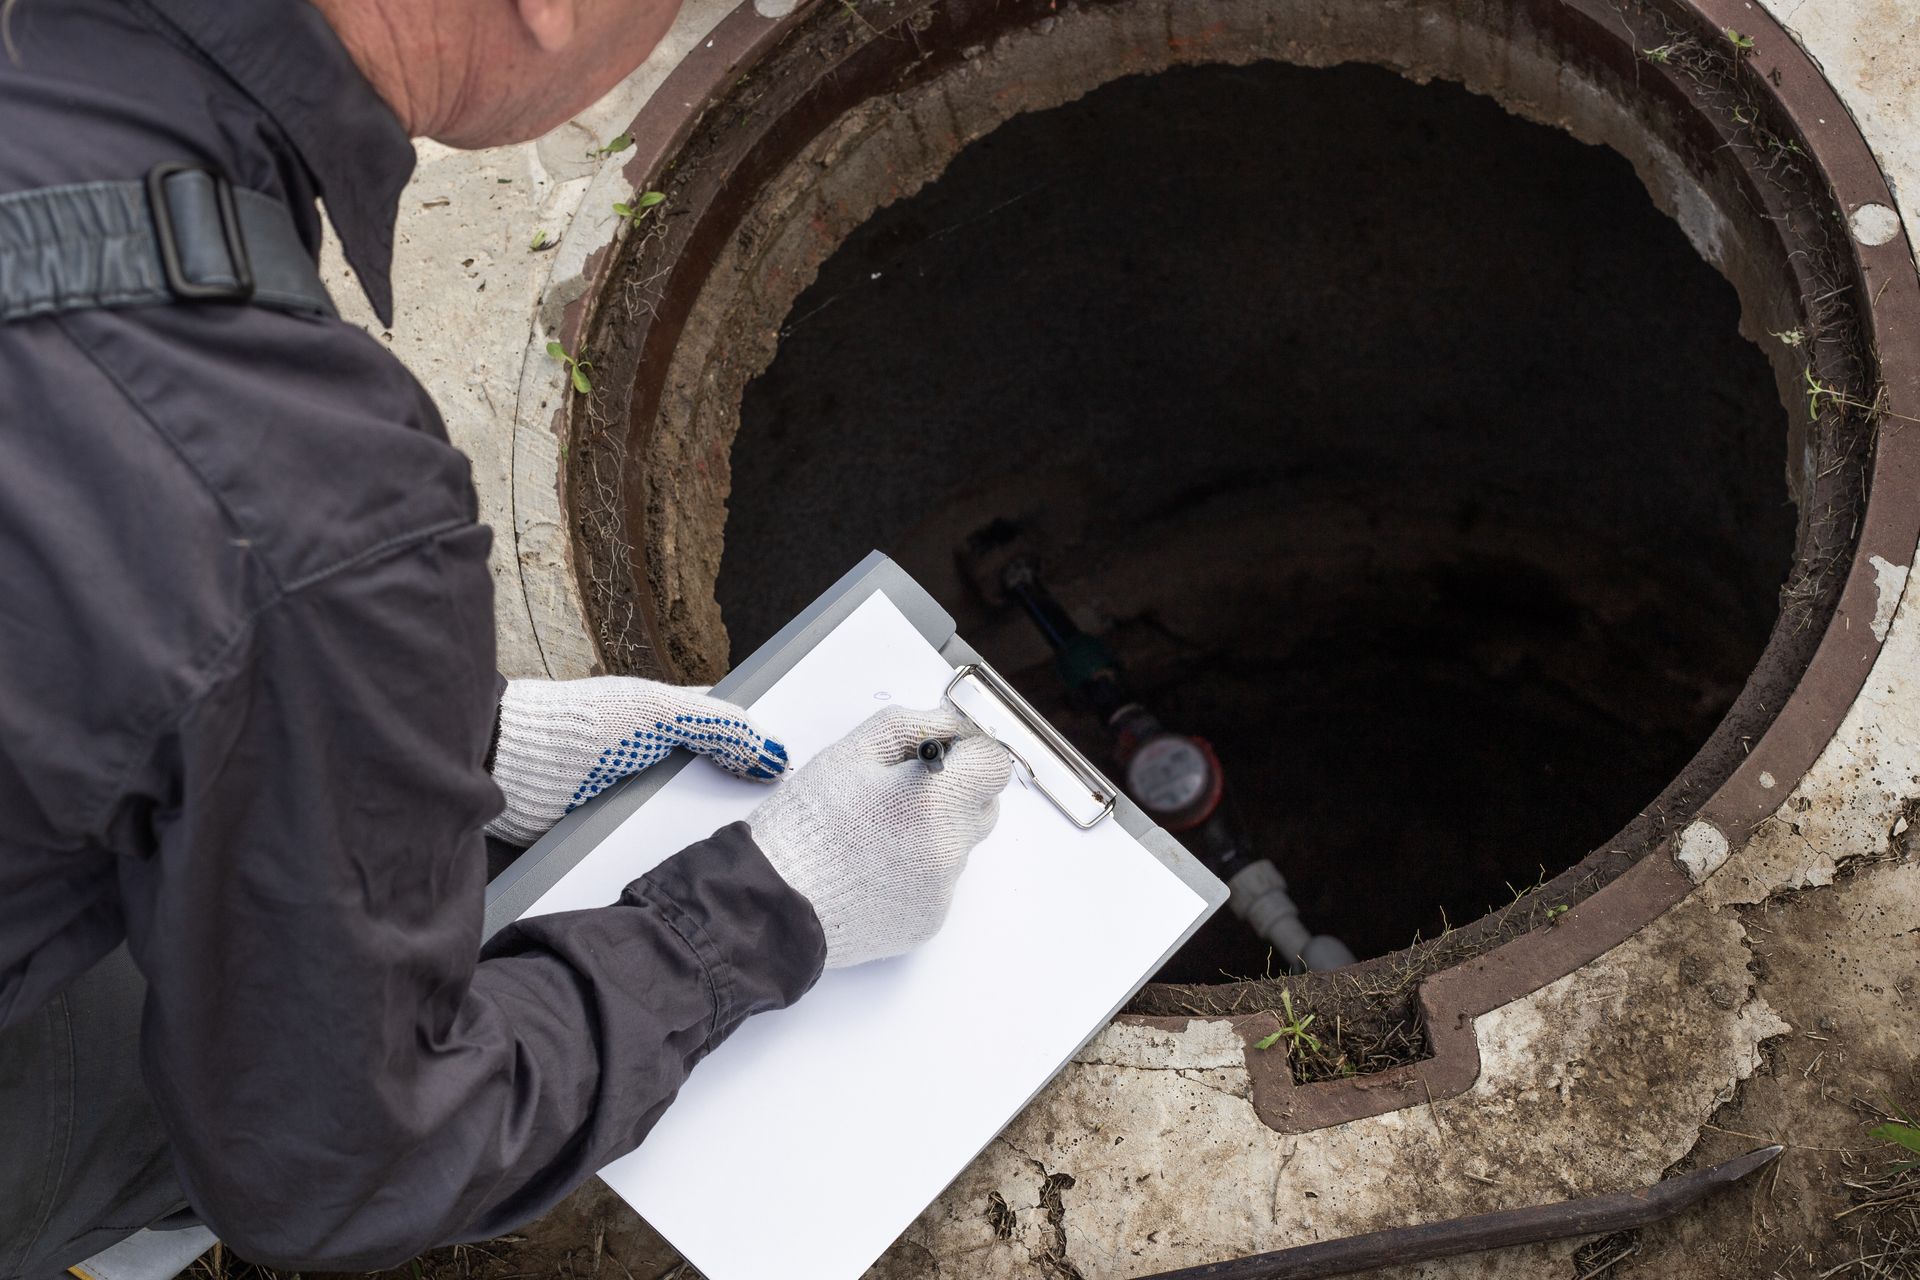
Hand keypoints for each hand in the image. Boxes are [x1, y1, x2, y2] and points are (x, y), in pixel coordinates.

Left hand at [485, 677, 787, 844]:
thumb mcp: (660, 713)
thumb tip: (776, 755)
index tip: (795, 780)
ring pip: (692, 820)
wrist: (510, 769)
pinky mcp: (617, 833)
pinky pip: (659, 846)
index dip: (763, 754)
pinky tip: (703, 870)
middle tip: (783, 830)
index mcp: (675, 718)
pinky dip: (678, 855)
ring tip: (754, 858)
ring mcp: (639, 796)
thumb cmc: (581, 726)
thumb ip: (721, 727)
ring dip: (712, 836)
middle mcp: (661, 757)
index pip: (735, 735)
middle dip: (745, 803)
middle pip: (719, 784)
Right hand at [747, 706, 1011, 967]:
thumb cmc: (805, 823)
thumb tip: (953, 727)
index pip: (995, 765)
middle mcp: (948, 848)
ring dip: (932, 834)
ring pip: (958, 846)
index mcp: (933, 799)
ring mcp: (941, 890)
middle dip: (956, 793)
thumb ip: (912, 728)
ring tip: (875, 838)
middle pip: (983, 807)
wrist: (771, 901)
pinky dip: (915, 872)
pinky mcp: (929, 921)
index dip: (971, 754)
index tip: (947, 755)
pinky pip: (938, 884)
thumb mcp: (851, 752)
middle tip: (904, 795)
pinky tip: (873, 870)